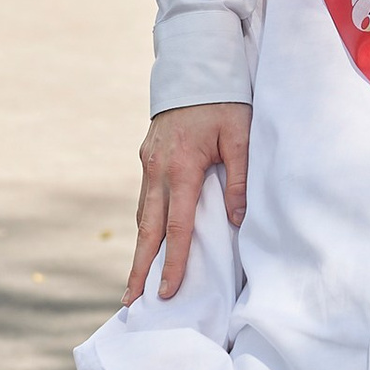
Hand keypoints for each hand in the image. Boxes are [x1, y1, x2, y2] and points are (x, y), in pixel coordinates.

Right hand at [127, 103, 251, 303]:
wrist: (195, 66)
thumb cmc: (223, 101)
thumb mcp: (240, 136)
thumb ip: (239, 178)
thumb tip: (237, 221)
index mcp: (181, 168)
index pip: (176, 228)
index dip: (171, 263)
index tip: (166, 292)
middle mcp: (157, 169)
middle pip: (146, 231)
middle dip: (138, 269)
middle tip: (130, 303)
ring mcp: (148, 163)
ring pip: (142, 215)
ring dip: (139, 249)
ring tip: (135, 281)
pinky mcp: (147, 156)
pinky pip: (144, 198)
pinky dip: (144, 224)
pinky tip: (147, 239)